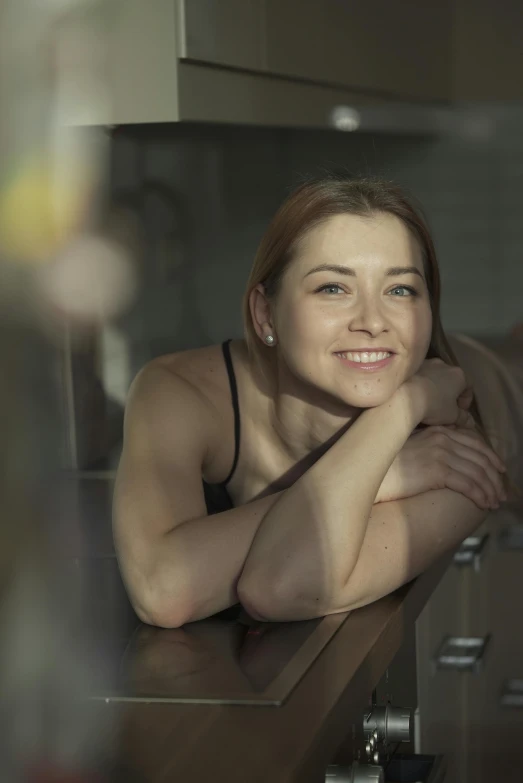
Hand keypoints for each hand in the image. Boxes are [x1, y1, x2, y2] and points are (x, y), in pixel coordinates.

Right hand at [375, 424, 505, 509]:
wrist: (368, 472)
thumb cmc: (385, 465)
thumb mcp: (411, 448)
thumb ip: (431, 448)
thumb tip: (449, 462)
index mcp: (438, 431)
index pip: (474, 441)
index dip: (491, 456)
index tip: (499, 470)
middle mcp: (442, 438)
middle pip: (480, 457)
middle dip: (494, 477)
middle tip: (501, 492)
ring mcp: (440, 453)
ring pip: (477, 472)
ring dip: (490, 489)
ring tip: (494, 502)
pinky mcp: (437, 470)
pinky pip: (468, 484)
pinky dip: (480, 495)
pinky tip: (484, 504)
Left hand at [407, 358, 473, 426]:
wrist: (403, 395)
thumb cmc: (433, 405)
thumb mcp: (451, 416)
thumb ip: (463, 418)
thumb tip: (470, 422)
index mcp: (459, 375)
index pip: (469, 386)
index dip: (466, 399)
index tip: (460, 410)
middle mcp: (444, 365)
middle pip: (451, 380)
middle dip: (450, 394)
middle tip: (445, 409)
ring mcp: (426, 364)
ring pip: (434, 377)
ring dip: (435, 388)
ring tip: (428, 403)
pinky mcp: (410, 367)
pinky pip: (420, 376)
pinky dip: (421, 385)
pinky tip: (415, 396)